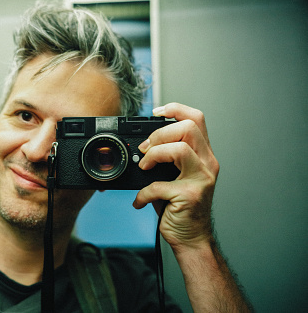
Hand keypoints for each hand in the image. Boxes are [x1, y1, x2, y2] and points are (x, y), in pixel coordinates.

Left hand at [133, 103, 219, 250]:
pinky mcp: (190, 196)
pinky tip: (140, 201)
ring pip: (179, 149)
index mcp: (203, 155)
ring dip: (153, 155)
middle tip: (145, 150)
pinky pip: (158, 185)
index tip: (156, 112)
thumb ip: (166, 158)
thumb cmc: (179, 206)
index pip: (196, 119)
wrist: (191, 238)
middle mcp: (207, 164)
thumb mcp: (175, 176)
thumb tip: (139, 146)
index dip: (176, 109)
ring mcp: (201, 179)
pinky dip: (143, 193)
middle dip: (159, 134)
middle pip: (188, 128)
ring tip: (144, 168)